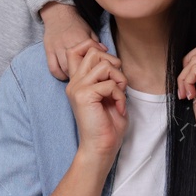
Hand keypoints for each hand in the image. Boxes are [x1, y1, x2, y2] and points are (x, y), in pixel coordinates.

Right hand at [40, 3, 98, 79]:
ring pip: (64, 68)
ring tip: (77, 78)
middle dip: (82, 73)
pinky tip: (65, 75)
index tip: (97, 70)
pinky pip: (53, 68)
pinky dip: (59, 75)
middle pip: (76, 65)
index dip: (93, 65)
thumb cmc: (76, 23)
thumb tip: (105, 53)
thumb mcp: (89, 30)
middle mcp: (67, 44)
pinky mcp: (48, 51)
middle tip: (87, 77)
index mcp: (80, 38)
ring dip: (71, 76)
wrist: (58, 13)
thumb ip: (95, 42)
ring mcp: (56, 48)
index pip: (89, 56)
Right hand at [65, 39, 127, 163]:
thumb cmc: (107, 125)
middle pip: (93, 52)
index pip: (77, 50)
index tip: (111, 65)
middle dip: (113, 64)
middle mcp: (75, 83)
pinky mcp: (84, 96)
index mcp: (78, 82)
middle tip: (118, 85)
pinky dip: (120, 96)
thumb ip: (106, 77)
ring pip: (104, 65)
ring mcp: (77, 88)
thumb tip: (113, 61)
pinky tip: (119, 108)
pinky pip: (110, 84)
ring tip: (119, 96)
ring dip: (119, 79)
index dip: (94, 48)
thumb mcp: (108, 96)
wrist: (100, 148)